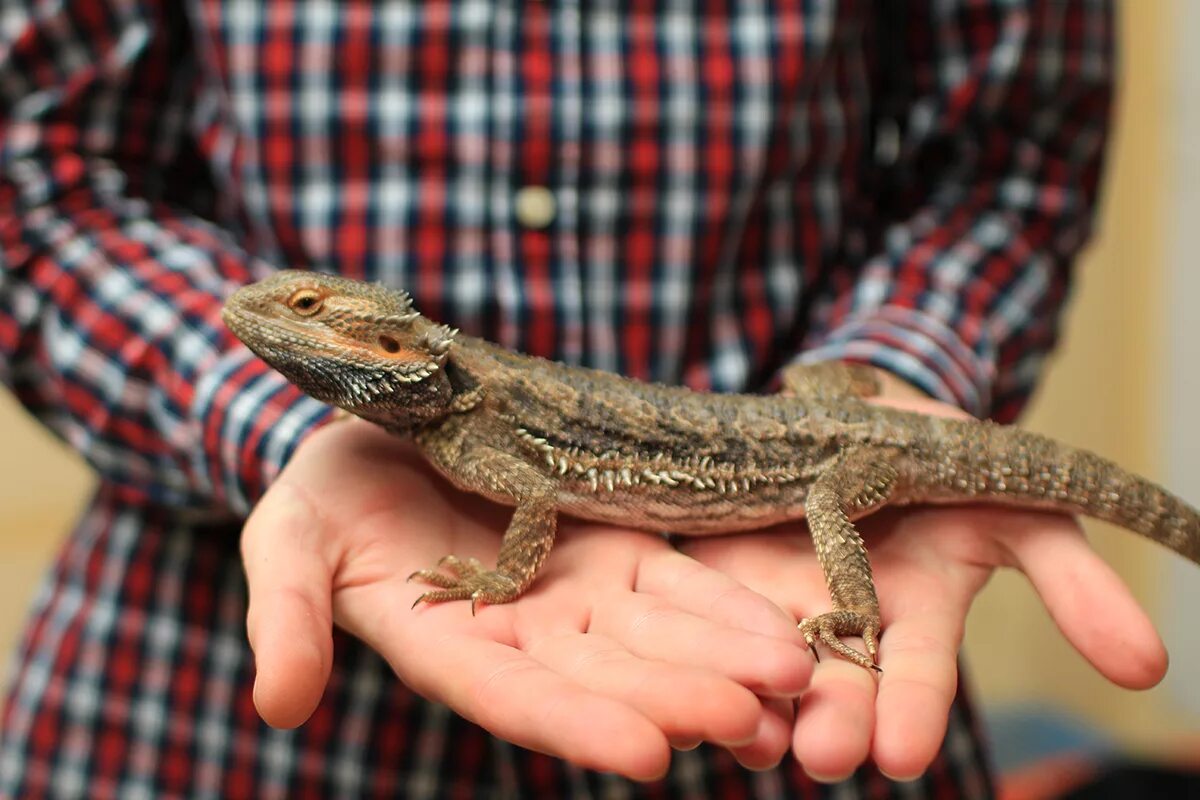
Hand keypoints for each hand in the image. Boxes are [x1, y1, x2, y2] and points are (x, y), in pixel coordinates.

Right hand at [240, 419, 812, 779]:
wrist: (382, 432)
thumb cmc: (323, 492)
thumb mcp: (288, 542)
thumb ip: (288, 617)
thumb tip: (277, 706)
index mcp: (449, 645)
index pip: (516, 698)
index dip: (577, 726)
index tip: (647, 756)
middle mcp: (526, 635)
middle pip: (610, 677)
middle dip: (682, 698)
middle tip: (756, 719)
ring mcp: (579, 593)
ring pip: (662, 636)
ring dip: (727, 661)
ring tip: (798, 680)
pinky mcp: (617, 547)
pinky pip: (681, 582)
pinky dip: (730, 608)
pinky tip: (787, 631)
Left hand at [678, 380, 1167, 781]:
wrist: (860, 409)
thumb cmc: (949, 462)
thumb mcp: (1018, 508)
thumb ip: (1072, 585)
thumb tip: (1152, 669)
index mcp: (913, 615)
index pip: (916, 677)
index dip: (913, 712)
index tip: (904, 755)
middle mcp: (840, 622)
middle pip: (834, 683)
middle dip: (832, 720)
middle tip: (823, 756)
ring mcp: (772, 597)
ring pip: (761, 661)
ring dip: (760, 699)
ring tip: (755, 733)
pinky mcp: (713, 569)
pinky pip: (698, 609)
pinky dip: (695, 640)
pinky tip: (686, 669)